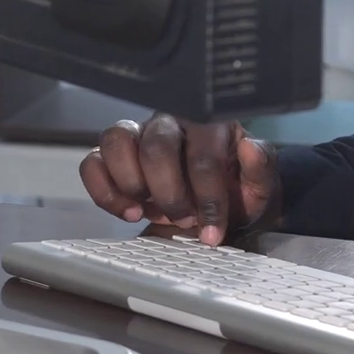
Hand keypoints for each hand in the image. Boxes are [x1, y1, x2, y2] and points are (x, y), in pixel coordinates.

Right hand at [78, 115, 280, 246]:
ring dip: (130, 183)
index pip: (203, 155)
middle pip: (157, 147)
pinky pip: (92, 162)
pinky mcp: (114, 156)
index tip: (212, 231)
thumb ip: (260, 166)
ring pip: (117, 140)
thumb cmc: (239, 191)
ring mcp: (139, 134)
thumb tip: (250, 148)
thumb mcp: (260, 186)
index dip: (208, 196)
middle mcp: (172, 122)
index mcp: (211, 125)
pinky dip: (102, 189)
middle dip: (169, 193)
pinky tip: (128, 211)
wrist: (220, 206)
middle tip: (184, 219)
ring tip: (146, 210)